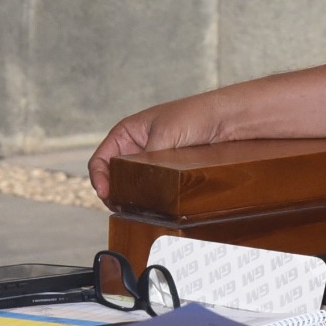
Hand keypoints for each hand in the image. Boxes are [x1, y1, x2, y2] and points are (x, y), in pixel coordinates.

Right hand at [87, 93, 229, 201]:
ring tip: (134, 210)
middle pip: (113, 177)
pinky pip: (152, 189)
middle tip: (120, 208)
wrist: (227, 120)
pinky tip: (152, 207)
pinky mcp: (167, 173)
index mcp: (126, 133)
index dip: (98, 178)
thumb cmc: (194, 115)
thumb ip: (147, 159)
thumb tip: (137, 184)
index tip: (105, 193)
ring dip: (130, 199)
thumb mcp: (165, 135)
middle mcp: (136, 148)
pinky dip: (149, 199)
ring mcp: (152, 162)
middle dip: (113, 193)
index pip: (101, 159)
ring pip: (132, 186)